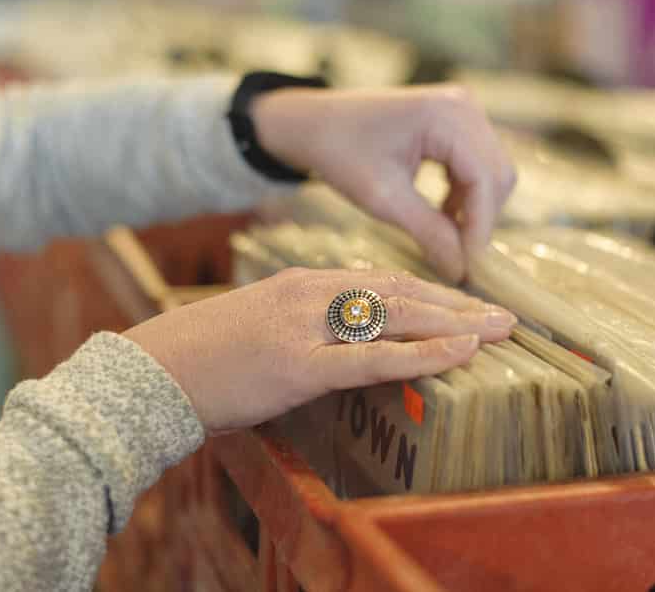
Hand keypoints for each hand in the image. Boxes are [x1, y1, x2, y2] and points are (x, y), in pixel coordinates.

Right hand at [123, 267, 516, 433]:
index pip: (381, 281)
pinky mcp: (296, 365)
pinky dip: (421, 356)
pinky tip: (458, 354)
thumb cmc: (204, 357)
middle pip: (400, 292)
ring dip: (453, 324)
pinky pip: (372, 359)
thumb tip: (351, 341)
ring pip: (395, 317)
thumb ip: (307, 325)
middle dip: (456, 305)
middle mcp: (309, 294)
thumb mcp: (261, 325)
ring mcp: (304, 326)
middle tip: (504, 316)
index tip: (467, 303)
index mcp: (302, 283)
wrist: (150, 373)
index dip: (431, 292)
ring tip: (497, 331)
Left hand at [252, 84, 515, 282]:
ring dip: (475, 209)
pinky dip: (466, 194)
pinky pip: (479, 164)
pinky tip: (441, 214)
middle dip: (481, 219)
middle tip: (457, 259)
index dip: (481, 228)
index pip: (485, 179)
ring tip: (445, 238)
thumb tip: (462, 271)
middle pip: (498, 175)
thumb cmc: (340, 153)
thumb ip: (428, 232)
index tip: (468, 269)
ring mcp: (464, 109)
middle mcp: (463, 105)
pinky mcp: (459, 120)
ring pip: (493, 173)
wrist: (315, 124)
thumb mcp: (382, 199)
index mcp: (445, 115)